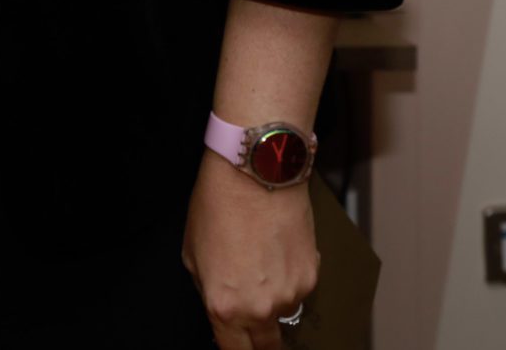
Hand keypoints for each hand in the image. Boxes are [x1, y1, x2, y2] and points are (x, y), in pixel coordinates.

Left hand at [183, 154, 318, 346]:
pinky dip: (288, 278)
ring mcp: (290, 295)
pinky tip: (276, 250)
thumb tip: (221, 308)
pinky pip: (298, 289)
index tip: (235, 345)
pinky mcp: (312, 277)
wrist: (256, 173)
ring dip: (272, 300)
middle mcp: (260, 308)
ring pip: (283, 313)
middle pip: (266, 347)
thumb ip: (208, 290)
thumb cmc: (220, 204)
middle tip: (251, 325)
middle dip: (258, 342)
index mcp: (225, 306)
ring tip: (259, 262)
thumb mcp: (193, 254)